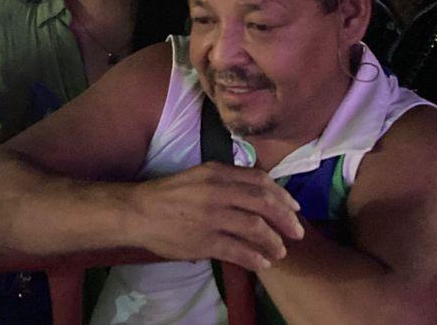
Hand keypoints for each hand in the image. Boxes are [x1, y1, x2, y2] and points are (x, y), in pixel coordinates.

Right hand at [127, 162, 304, 269]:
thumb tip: (259, 189)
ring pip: (255, 228)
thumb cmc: (171, 194)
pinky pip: (238, 250)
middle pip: (263, 203)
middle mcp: (217, 192)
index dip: (282, 195)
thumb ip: (228, 179)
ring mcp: (212, 217)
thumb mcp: (201, 175)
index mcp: (218, 173)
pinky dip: (255, 258)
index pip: (260, 181)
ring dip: (273, 241)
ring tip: (280, 251)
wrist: (140, 211)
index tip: (294, 207)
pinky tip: (263, 263)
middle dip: (285, 219)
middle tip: (297, 232)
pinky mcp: (204, 241)